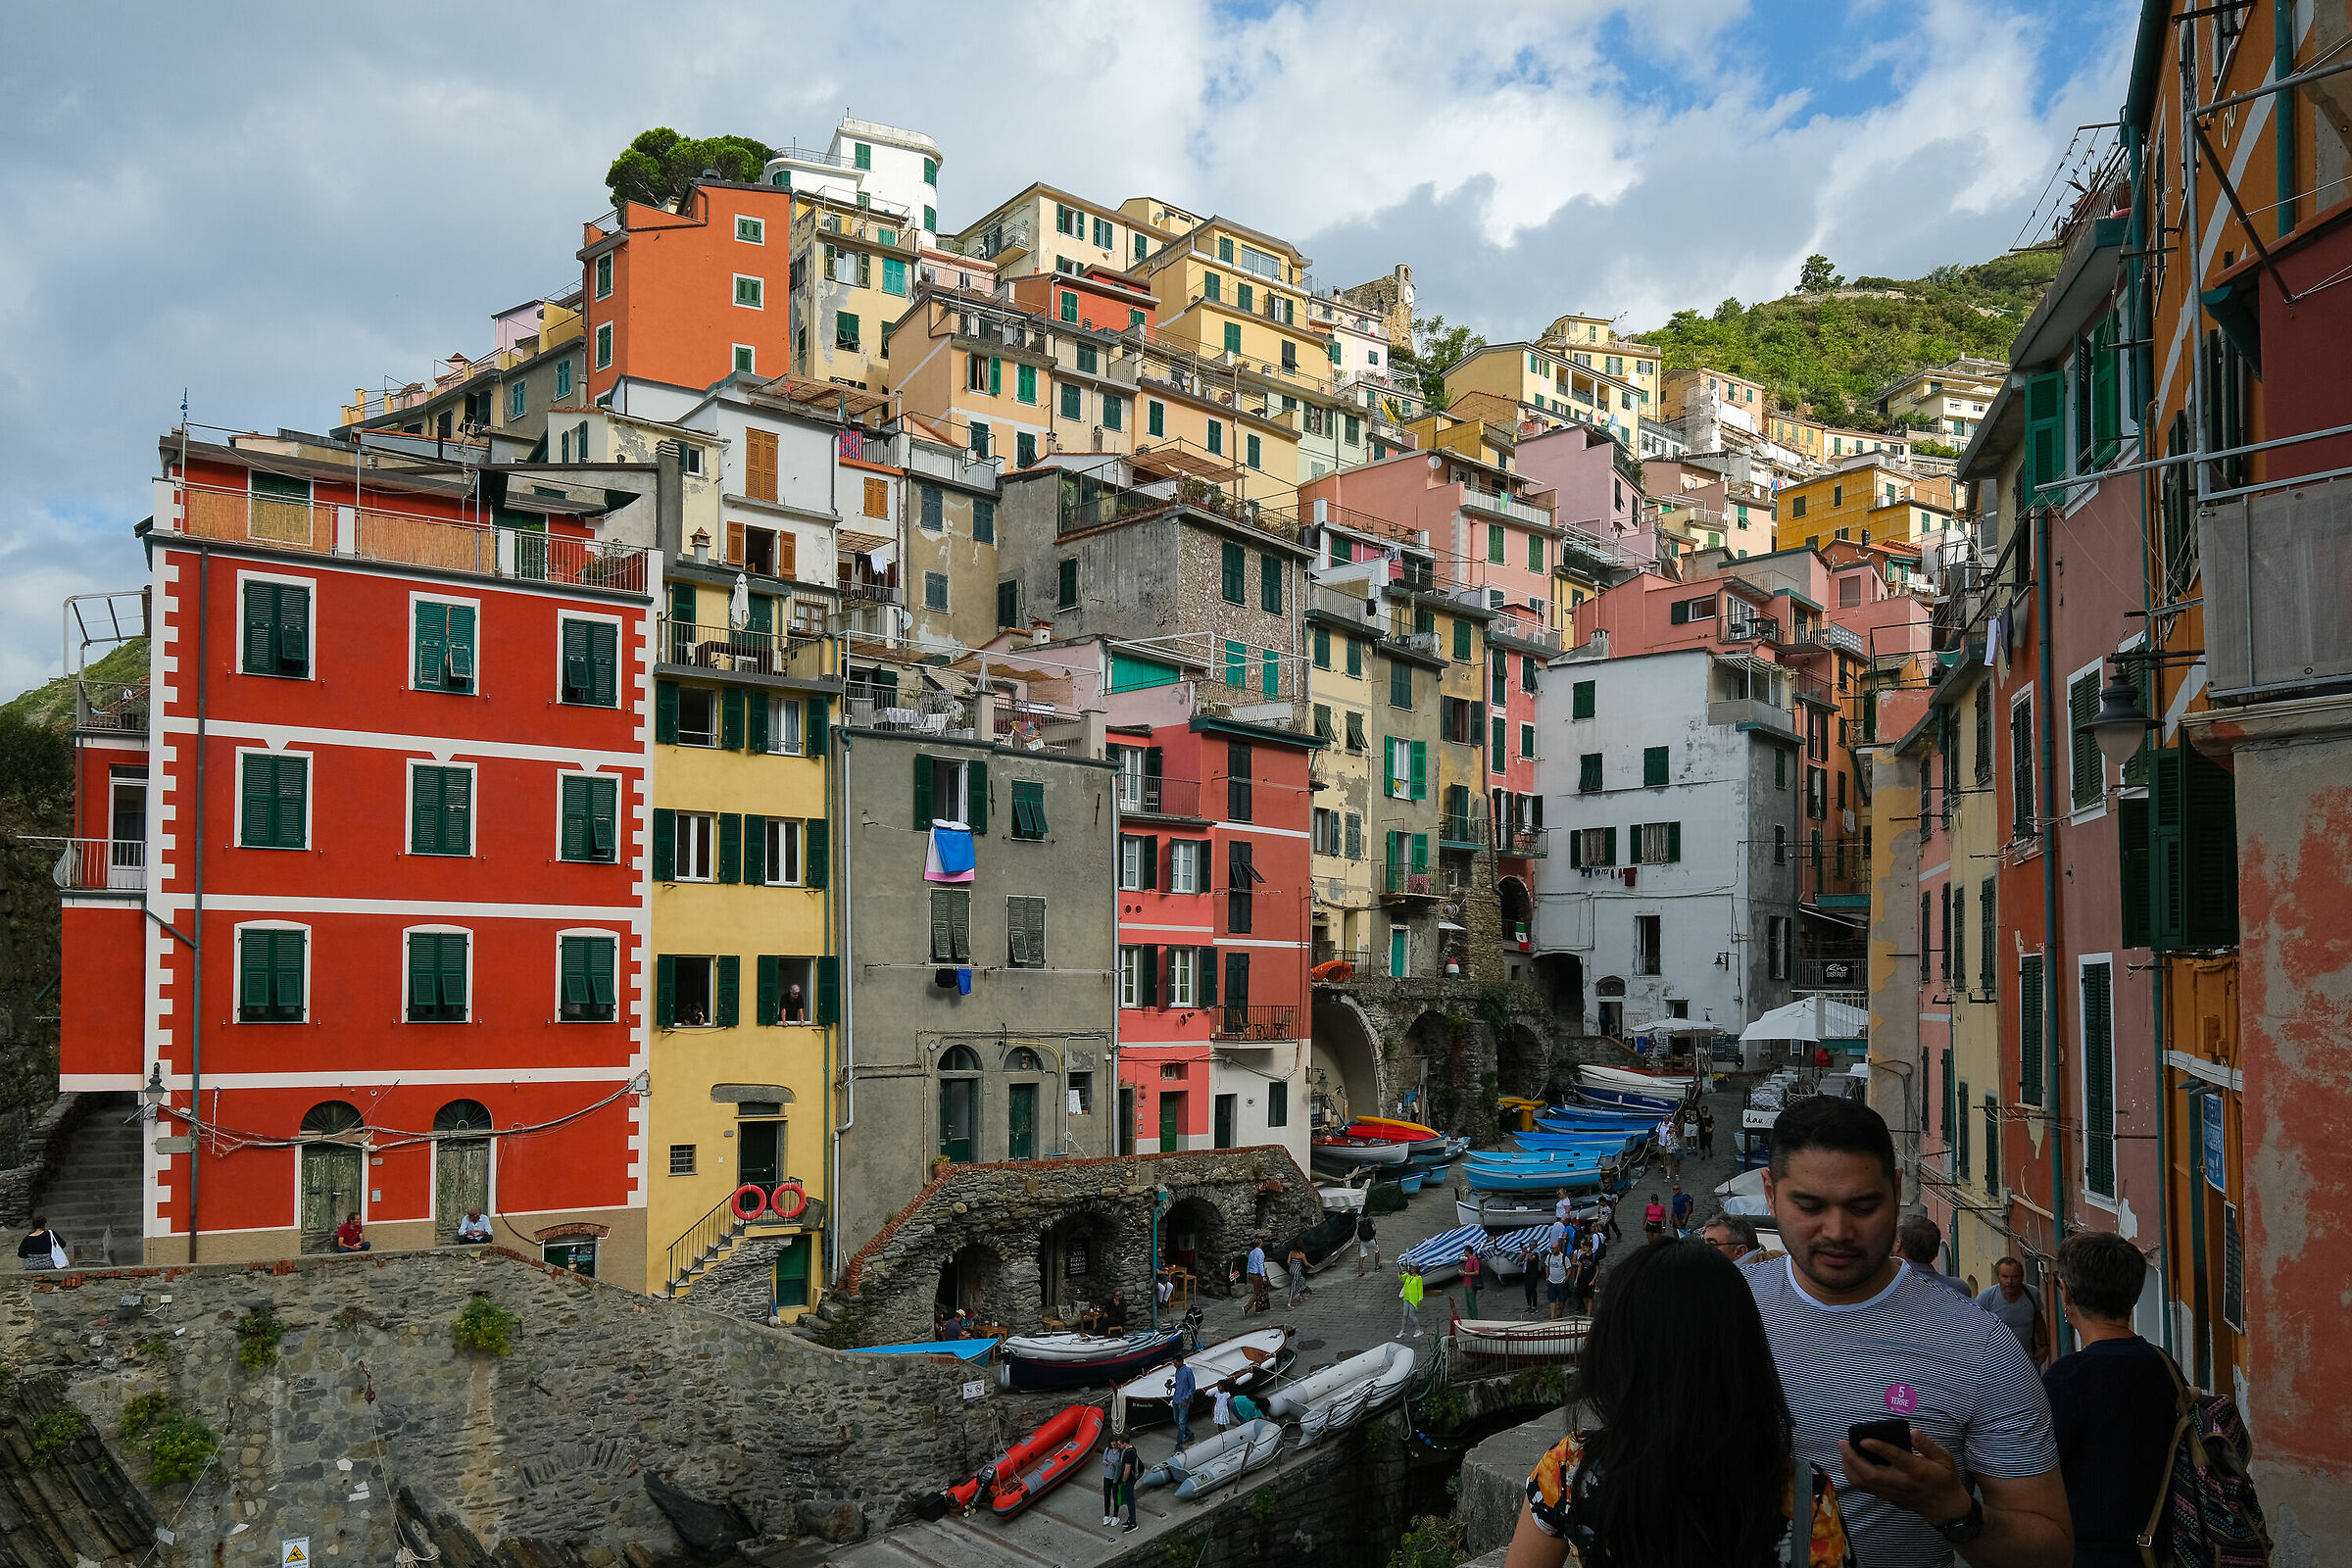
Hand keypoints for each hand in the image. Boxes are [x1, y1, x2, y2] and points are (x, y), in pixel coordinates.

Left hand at [1839, 1426, 1973, 1526]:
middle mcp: (1901, 1482)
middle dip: (1853, 1458)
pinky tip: (1849, 1463)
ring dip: (1849, 1467)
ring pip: (1864, 1483)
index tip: (1864, 1439)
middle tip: (1843, 1442)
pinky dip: (1853, 1476)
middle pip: (1870, 1474)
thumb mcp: (1945, 1458)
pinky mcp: (1887, 1497)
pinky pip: (1865, 1488)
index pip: (1894, 1458)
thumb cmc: (1944, 1478)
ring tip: (1843, 1451)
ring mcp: (1892, 1492)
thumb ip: (1928, 1445)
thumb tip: (1912, 1431)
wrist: (1945, 1507)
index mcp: (1916, 1470)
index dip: (1878, 1448)